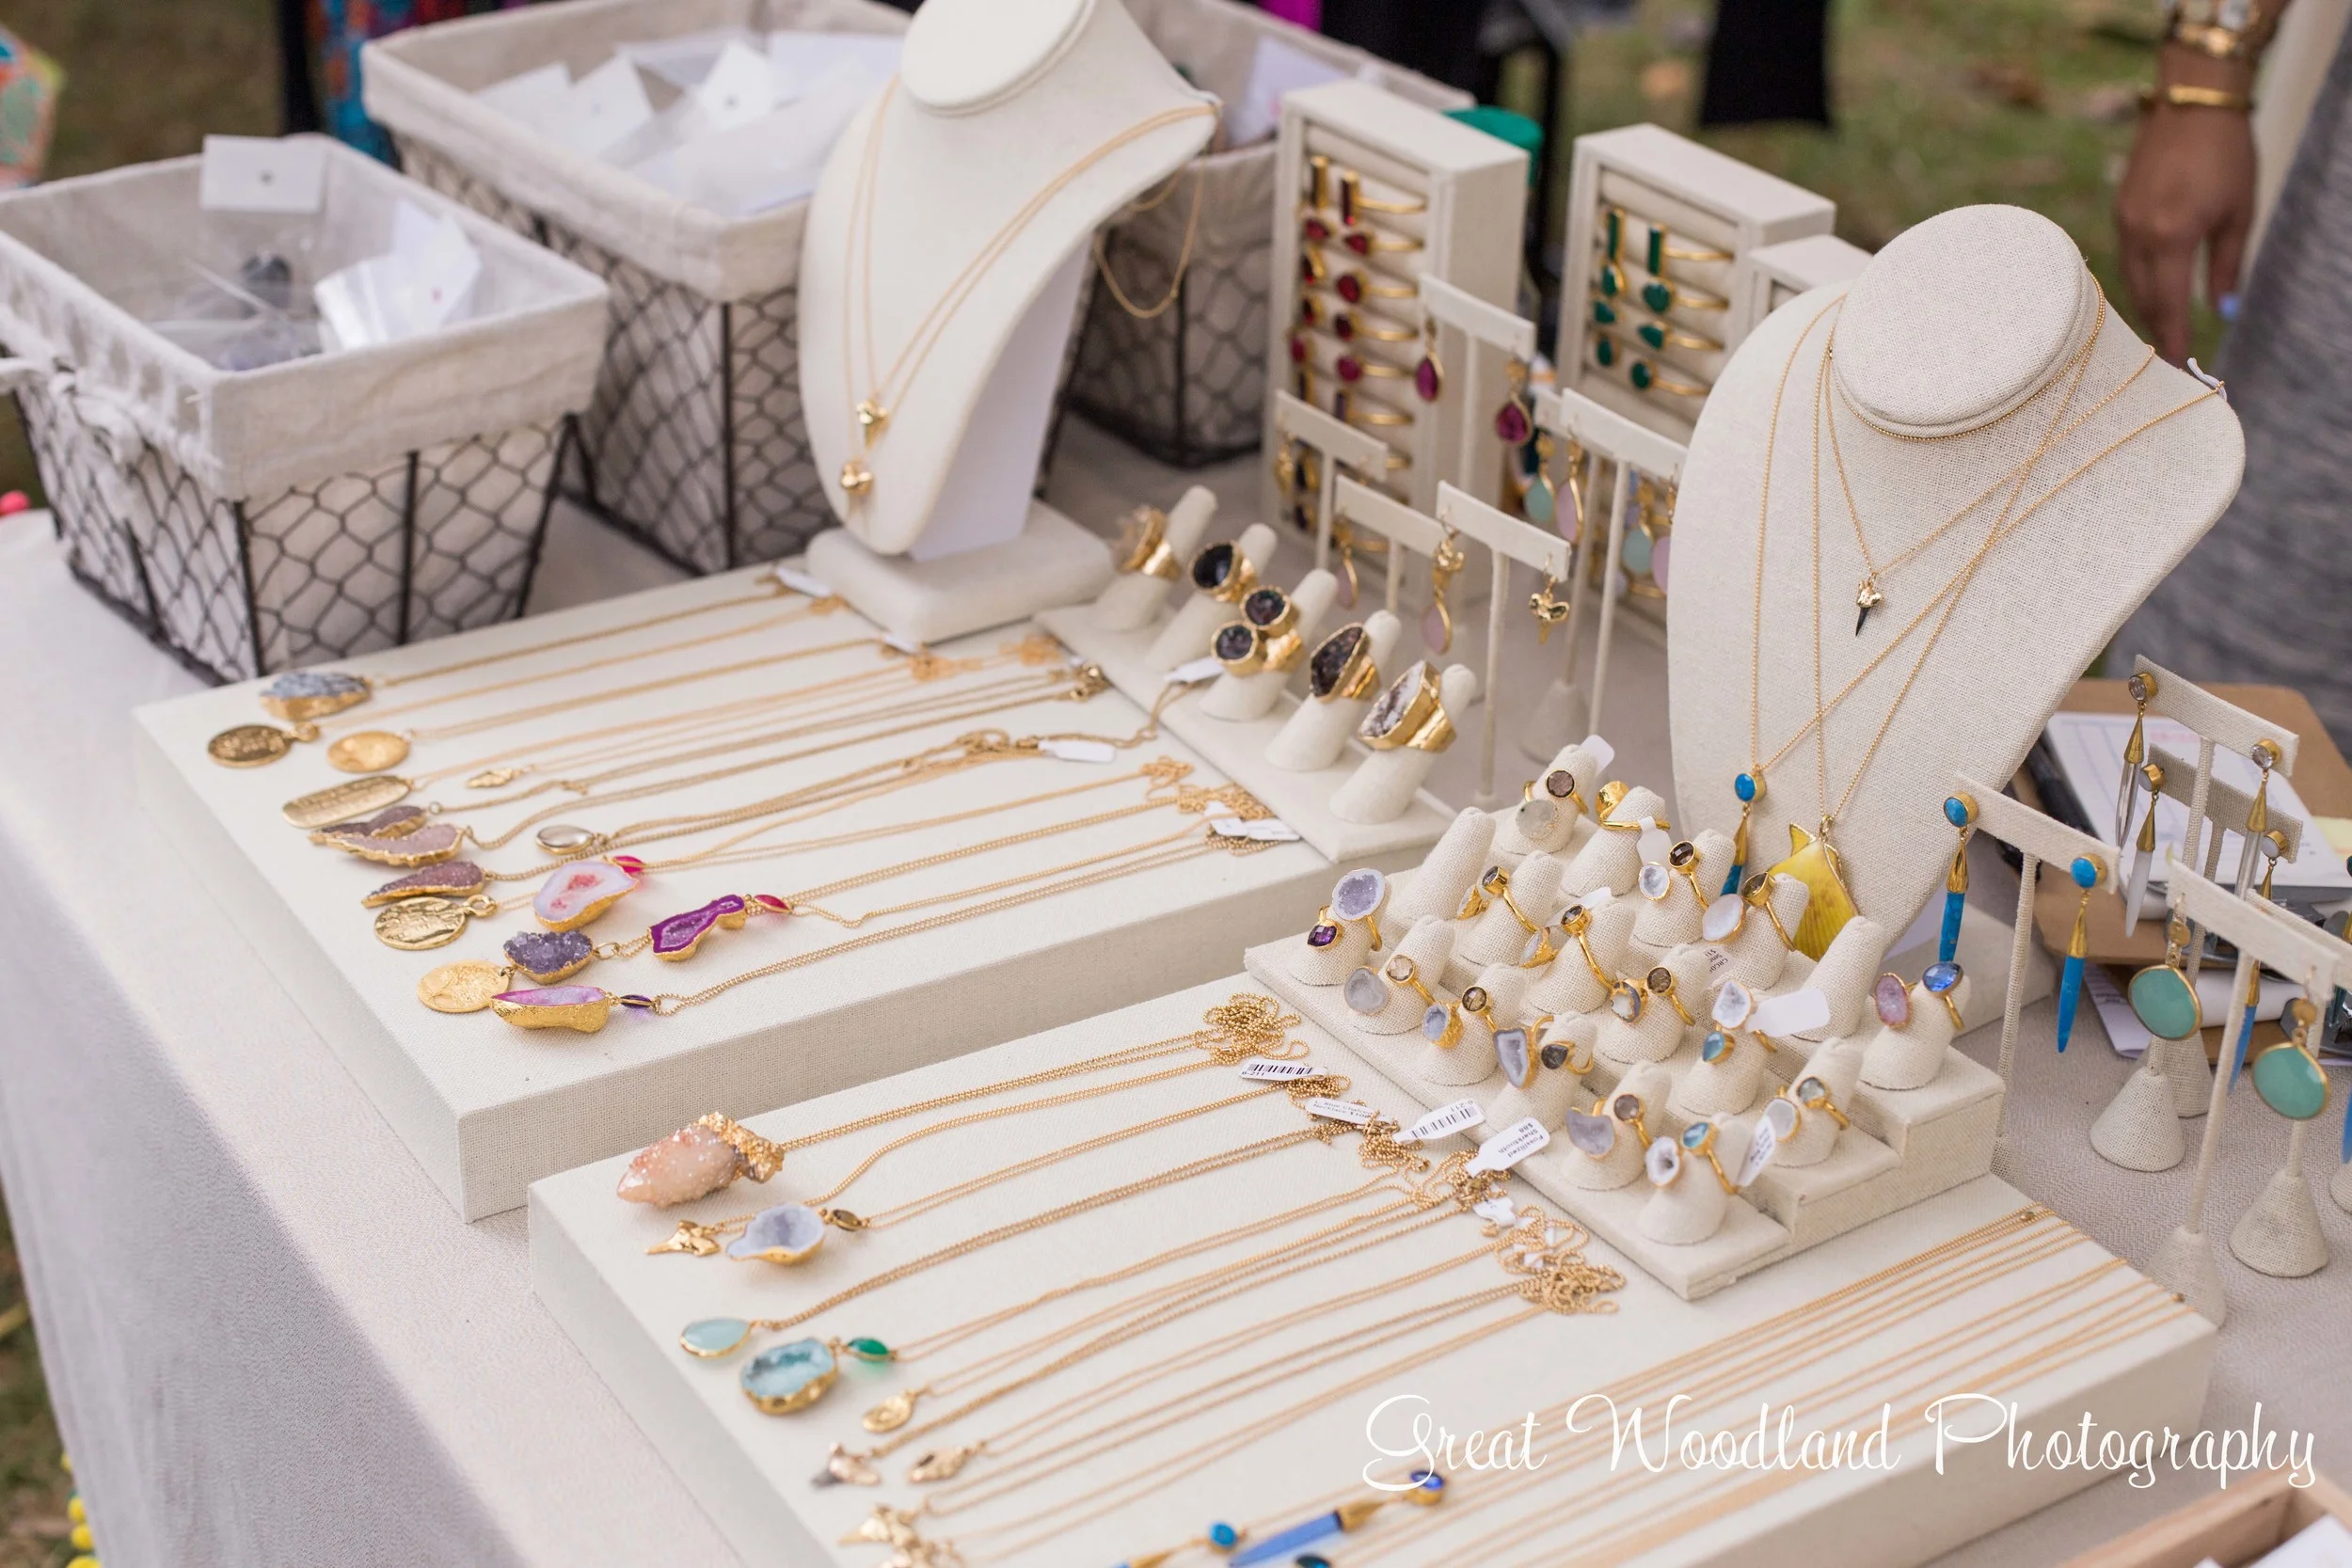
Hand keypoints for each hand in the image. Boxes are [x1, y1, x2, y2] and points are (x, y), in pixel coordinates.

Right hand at [2115, 72, 2256, 363]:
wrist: (2194, 101)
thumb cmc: (2227, 154)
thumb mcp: (2239, 213)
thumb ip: (2227, 266)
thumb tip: (2222, 310)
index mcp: (2171, 237)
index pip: (2167, 306)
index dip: (2173, 339)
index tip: (2179, 367)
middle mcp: (2138, 234)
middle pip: (2141, 298)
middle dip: (2156, 327)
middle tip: (2171, 352)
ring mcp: (2123, 220)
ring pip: (2128, 279)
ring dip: (2145, 303)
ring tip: (2162, 322)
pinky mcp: (2119, 207)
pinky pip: (2124, 255)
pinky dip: (2138, 275)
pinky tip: (2152, 281)